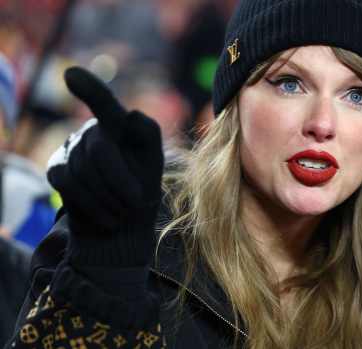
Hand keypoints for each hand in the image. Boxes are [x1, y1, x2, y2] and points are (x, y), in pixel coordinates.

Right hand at [47, 67, 163, 266]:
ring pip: (83, 170)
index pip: (104, 103)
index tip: (71, 75)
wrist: (124, 225)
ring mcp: (71, 147)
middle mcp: (93, 129)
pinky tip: (108, 216)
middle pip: (100, 149)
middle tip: (135, 203)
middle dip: (121, 180)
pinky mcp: (56, 168)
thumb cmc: (142, 188)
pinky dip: (93, 204)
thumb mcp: (153, 161)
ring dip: (109, 196)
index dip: (89, 89)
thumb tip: (131, 114)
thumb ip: (148, 135)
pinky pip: (69, 184)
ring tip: (123, 210)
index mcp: (120, 123)